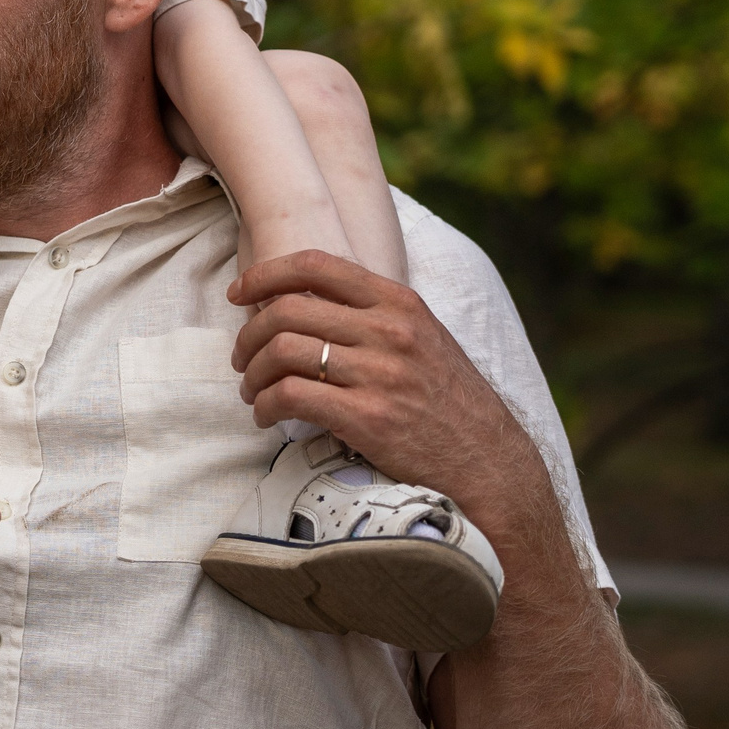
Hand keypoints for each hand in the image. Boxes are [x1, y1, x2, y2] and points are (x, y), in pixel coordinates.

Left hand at [226, 249, 541, 528]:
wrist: (490, 463)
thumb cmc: (449, 403)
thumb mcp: (424, 339)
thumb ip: (375, 316)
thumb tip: (305, 303)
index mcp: (400, 303)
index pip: (315, 265)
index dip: (265, 274)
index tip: (239, 293)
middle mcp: (389, 331)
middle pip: (286, 310)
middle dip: (249, 335)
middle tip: (243, 360)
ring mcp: (380, 374)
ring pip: (281, 352)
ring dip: (252, 375)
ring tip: (253, 393)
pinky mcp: (368, 418)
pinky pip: (290, 396)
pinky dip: (265, 406)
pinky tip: (266, 417)